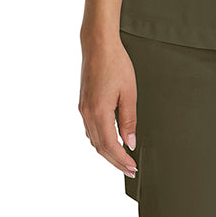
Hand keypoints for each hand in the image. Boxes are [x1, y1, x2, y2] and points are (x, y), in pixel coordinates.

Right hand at [79, 36, 138, 181]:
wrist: (98, 46)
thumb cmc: (116, 64)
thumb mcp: (129, 93)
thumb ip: (129, 121)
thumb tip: (130, 142)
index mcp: (99, 112)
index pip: (109, 145)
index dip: (121, 160)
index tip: (132, 168)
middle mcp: (87, 113)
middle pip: (99, 147)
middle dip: (115, 162)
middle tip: (129, 170)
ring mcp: (83, 109)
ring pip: (93, 140)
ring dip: (107, 153)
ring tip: (122, 160)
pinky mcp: (83, 104)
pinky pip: (90, 130)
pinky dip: (100, 141)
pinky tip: (110, 142)